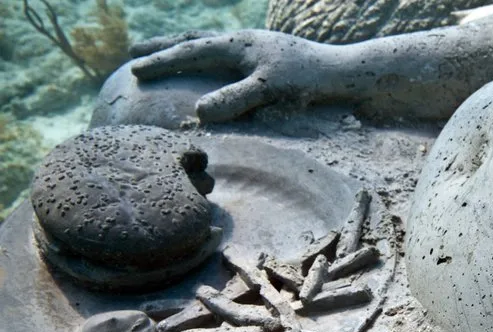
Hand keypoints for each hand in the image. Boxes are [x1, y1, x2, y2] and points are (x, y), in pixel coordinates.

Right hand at [131, 30, 340, 122]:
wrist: (342, 72)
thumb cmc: (309, 81)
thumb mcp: (271, 90)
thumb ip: (237, 99)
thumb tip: (198, 112)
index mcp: (238, 44)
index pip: (191, 51)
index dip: (161, 61)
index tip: (133, 69)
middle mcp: (242, 41)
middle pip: (194, 40)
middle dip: (163, 48)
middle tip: (134, 52)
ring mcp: (254, 47)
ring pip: (209, 44)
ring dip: (184, 49)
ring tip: (168, 55)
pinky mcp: (266, 58)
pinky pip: (227, 54)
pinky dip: (210, 59)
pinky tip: (212, 69)